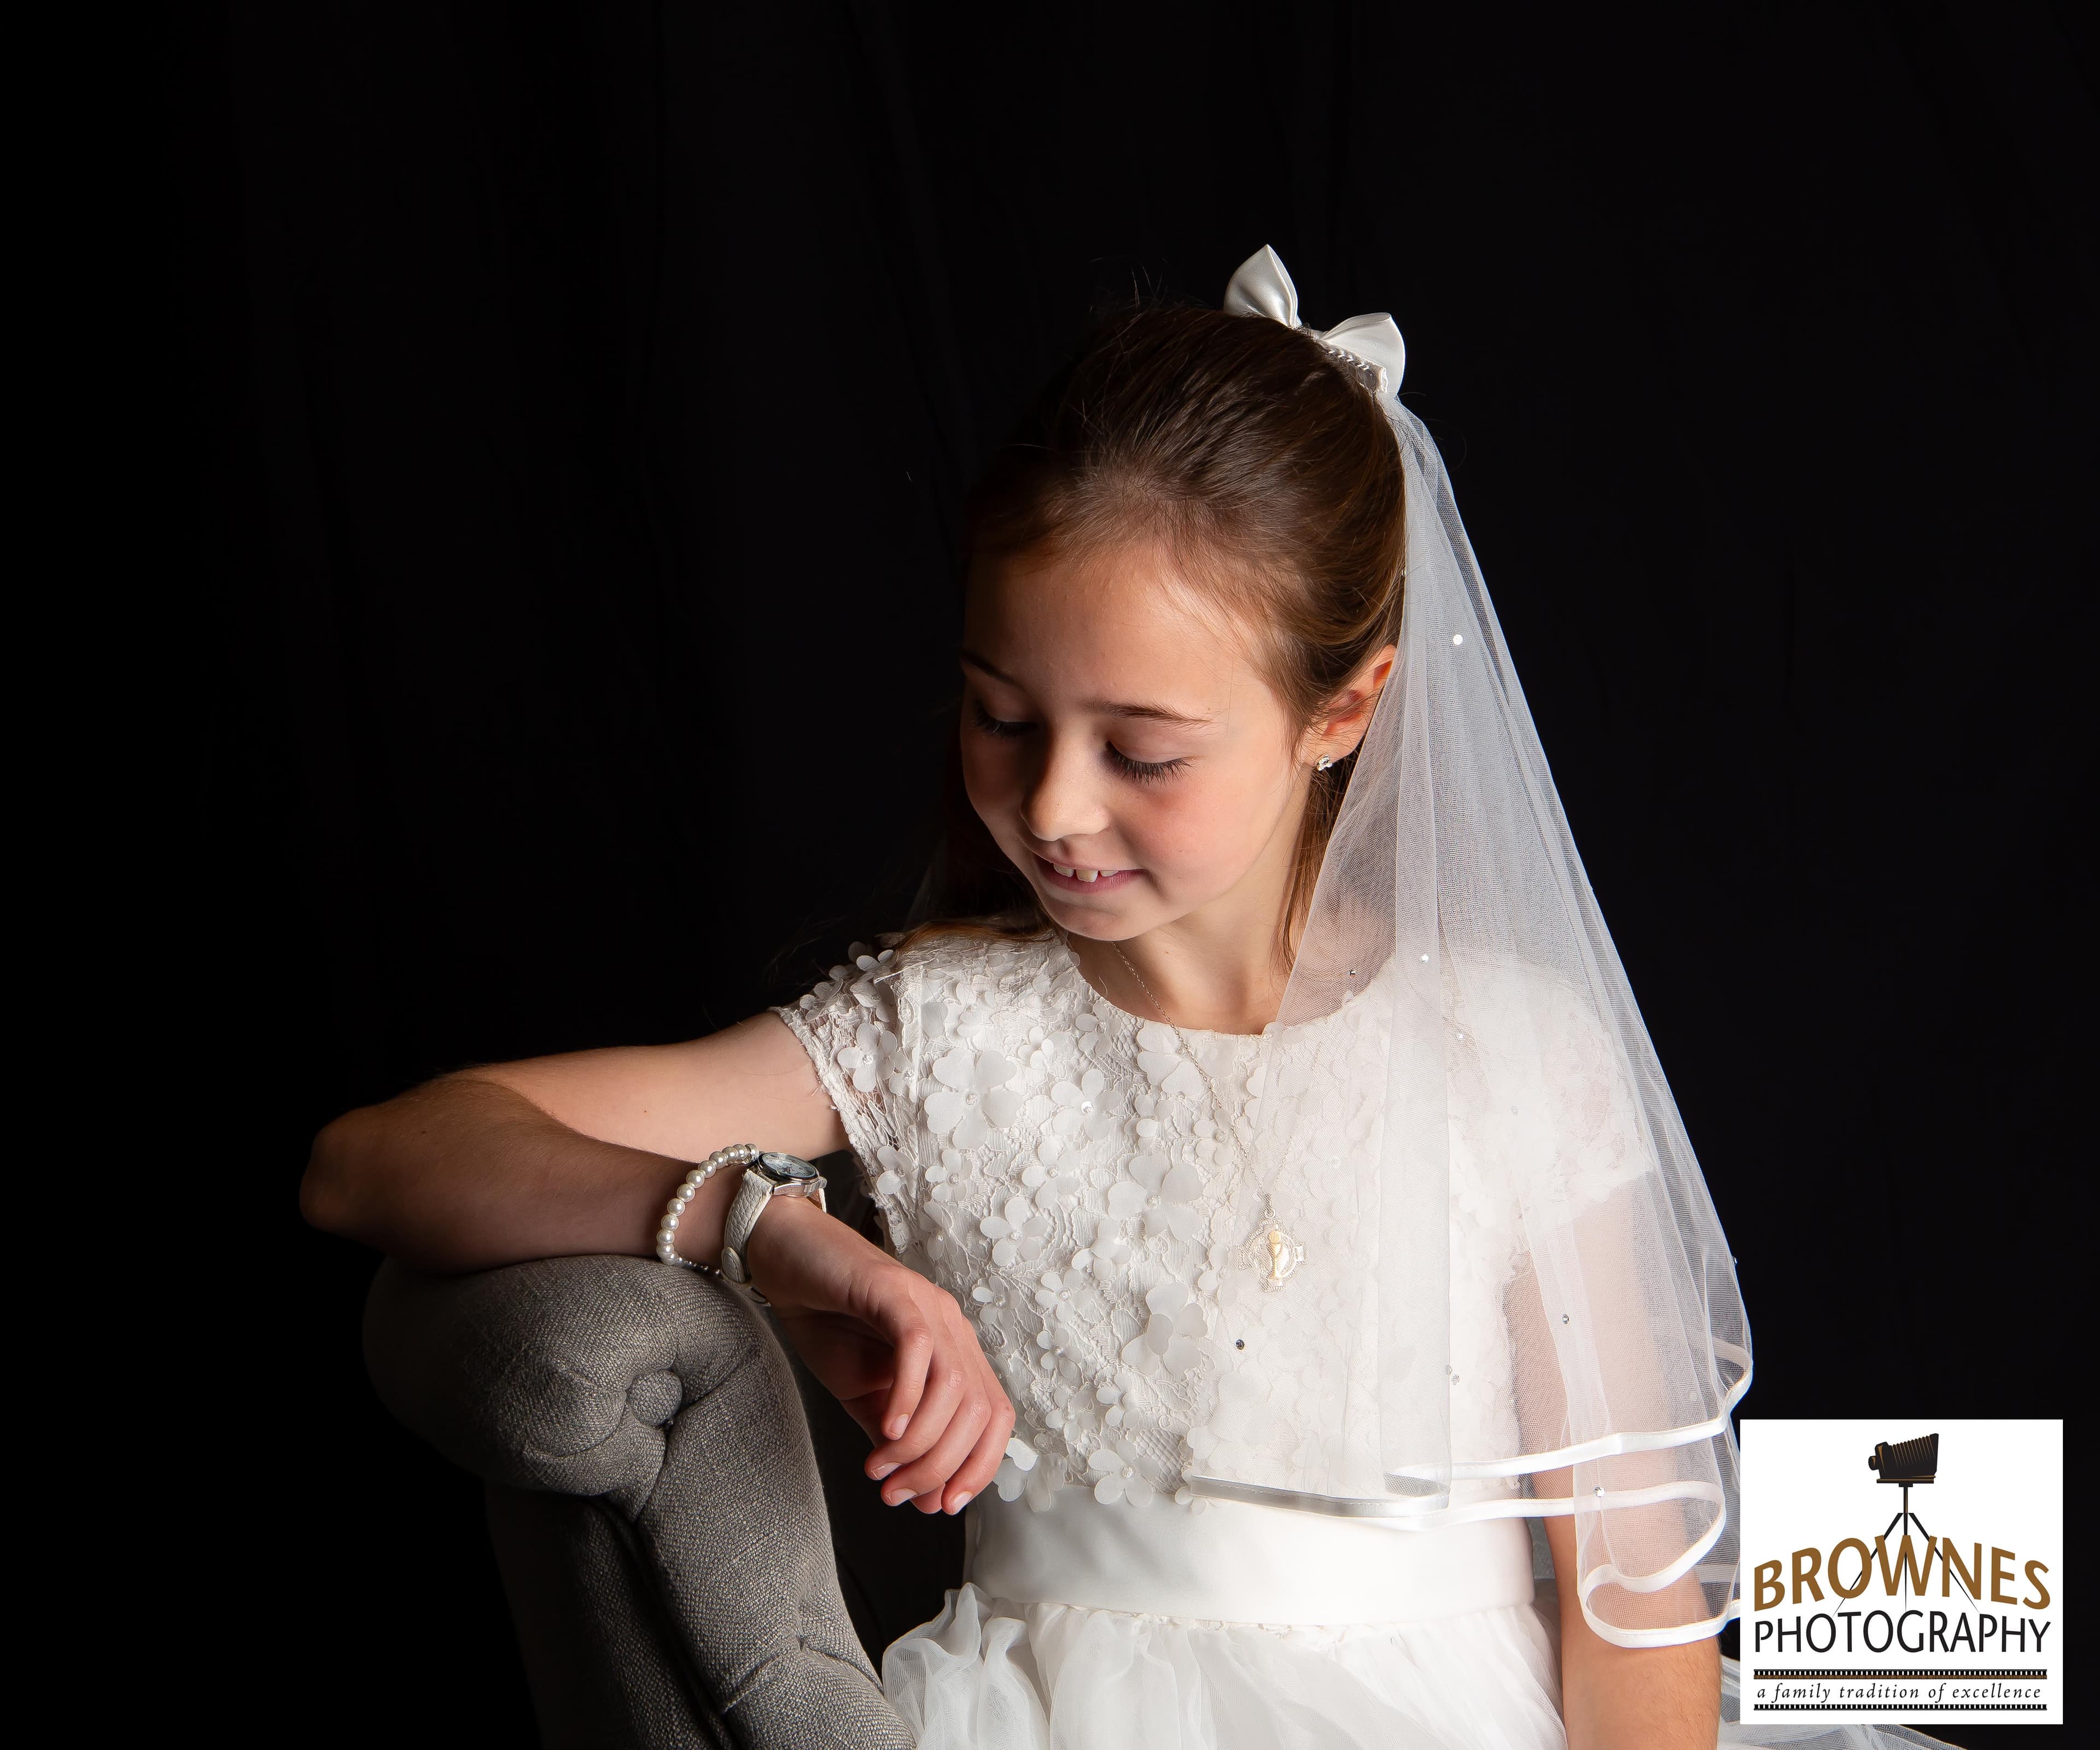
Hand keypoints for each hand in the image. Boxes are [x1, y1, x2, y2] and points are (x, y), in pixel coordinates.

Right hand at [745, 1196, 1014, 1514]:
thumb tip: (928, 1500)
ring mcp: (927, 1305)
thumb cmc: (828, 1324)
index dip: (979, 1467)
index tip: (942, 1505)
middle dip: (939, 1465)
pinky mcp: (893, 1290)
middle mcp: (952, 1327)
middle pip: (978, 1411)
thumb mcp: (866, 1396)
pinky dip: (907, 1395)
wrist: (786, 1261)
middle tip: (894, 1492)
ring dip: (919, 1442)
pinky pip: (917, 1347)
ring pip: (954, 1386)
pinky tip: (884, 1427)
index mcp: (955, 1353)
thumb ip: (900, 1443)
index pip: (995, 1417)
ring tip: (879, 1467)